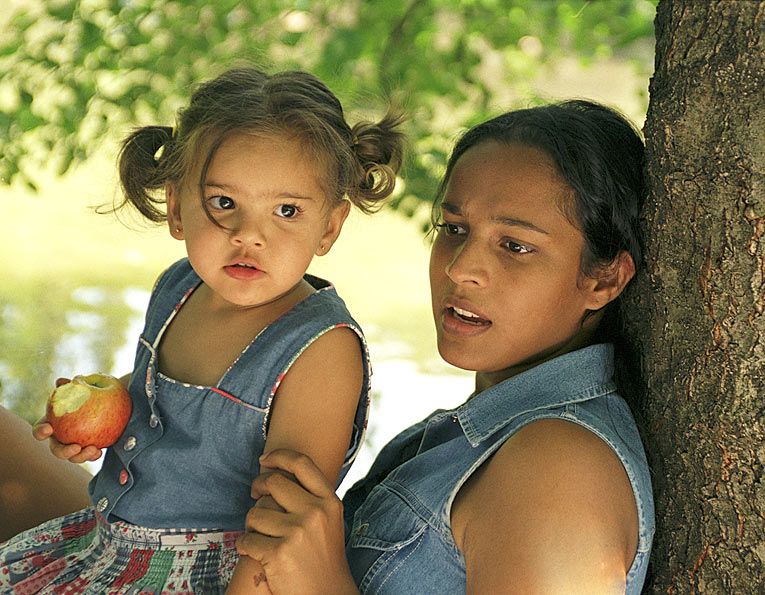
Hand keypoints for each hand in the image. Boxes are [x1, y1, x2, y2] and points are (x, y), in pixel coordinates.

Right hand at [32, 378, 103, 462]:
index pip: (40, 429)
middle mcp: (61, 436)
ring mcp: (75, 444)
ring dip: (80, 456)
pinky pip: (88, 455)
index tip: (49, 429)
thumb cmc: (90, 393)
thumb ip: (72, 386)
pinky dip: (93, 455)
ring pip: (72, 456)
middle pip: (56, 449)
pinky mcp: (88, 448)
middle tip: (75, 448)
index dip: (41, 431)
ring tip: (92, 449)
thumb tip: (61, 382)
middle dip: (63, 451)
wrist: (111, 402)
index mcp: (53, 422)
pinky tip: (99, 451)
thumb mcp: (83, 387)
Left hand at [235, 450, 357, 594]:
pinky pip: (246, 539)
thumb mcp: (329, 520)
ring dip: (250, 523)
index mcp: (329, 501)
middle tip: (255, 494)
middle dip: (258, 487)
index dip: (279, 456)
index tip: (265, 460)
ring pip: (255, 513)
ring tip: (258, 533)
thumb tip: (277, 473)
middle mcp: (315, 513)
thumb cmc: (323, 557)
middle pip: (273, 482)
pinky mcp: (279, 553)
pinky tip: (252, 550)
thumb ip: (311, 497)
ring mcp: (297, 533)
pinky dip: (244, 545)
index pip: (302, 463)